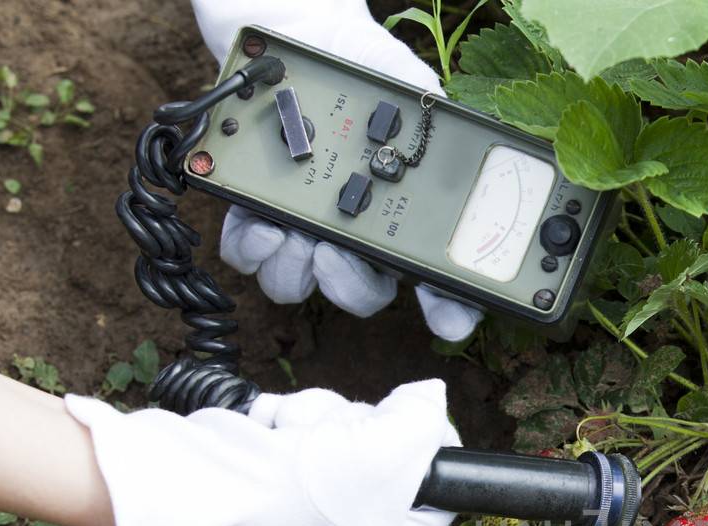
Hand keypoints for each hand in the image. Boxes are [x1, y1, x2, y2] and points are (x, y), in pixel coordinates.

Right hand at [66, 380, 459, 525]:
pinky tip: (270, 432)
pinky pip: (303, 415)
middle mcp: (352, 517)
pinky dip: (286, 414)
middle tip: (342, 439)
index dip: (436, 448)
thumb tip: (431, 398)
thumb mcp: (391, 453)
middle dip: (363, 425)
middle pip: (388, 445)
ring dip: (320, 415)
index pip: (437, 492)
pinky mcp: (277, 458)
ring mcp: (312, 488)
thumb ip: (425, 421)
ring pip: (342, 421)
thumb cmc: (304, 487)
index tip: (424, 418)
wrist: (213, 482)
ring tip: (298, 437)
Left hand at [191, 0, 482, 341]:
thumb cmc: (358, 61)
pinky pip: (247, 254)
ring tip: (292, 232)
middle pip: (359, 293)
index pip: (433, 277)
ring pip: (298, 283)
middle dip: (348, 286)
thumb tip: (459, 149)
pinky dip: (249, 246)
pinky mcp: (250, 208)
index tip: (448, 315)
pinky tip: (259, 218)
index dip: (447, 308)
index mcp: (400, 212)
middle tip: (336, 253)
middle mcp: (353, 228)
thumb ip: (435, 126)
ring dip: (295, 269)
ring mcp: (300, 224)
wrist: (294, 27)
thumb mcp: (409, 88)